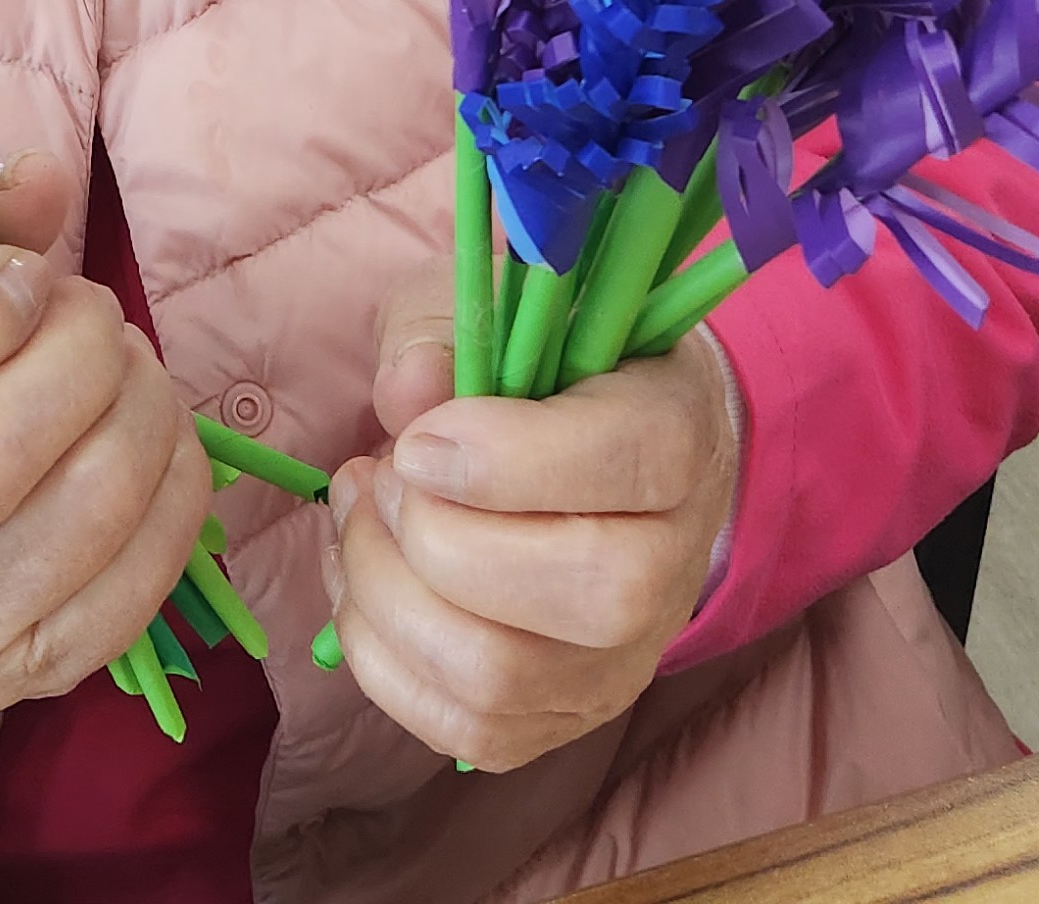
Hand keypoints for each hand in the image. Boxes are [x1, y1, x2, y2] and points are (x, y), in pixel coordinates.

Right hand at [0, 156, 211, 723]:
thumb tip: (46, 183)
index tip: (20, 275)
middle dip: (78, 354)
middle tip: (92, 309)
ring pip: (79, 516)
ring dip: (140, 410)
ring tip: (126, 363)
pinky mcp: (13, 675)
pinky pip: (134, 586)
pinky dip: (175, 491)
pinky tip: (156, 434)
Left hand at [320, 264, 742, 770]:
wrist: (603, 450)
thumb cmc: (541, 365)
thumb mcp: (497, 308)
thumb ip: (446, 330)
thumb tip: (407, 389)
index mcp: (679, 434)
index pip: (627, 463)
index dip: (503, 457)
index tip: (417, 437)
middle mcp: (673, 565)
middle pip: (581, 590)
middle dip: (435, 535)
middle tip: (379, 475)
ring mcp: (621, 659)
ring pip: (503, 675)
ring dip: (388, 596)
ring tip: (360, 521)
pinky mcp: (562, 718)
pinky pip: (464, 730)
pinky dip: (382, 660)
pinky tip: (364, 584)